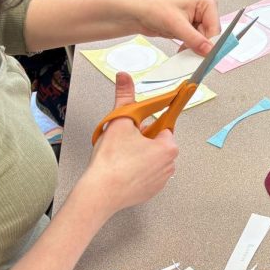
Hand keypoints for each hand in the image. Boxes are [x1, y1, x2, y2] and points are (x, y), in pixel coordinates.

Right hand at [81, 73, 178, 214]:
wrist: (100, 193)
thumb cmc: (111, 160)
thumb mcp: (119, 122)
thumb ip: (125, 96)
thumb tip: (124, 76)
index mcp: (168, 146)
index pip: (161, 126)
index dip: (144, 125)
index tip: (136, 129)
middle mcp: (170, 165)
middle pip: (155, 143)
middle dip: (140, 140)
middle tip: (122, 143)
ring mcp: (161, 181)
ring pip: (149, 159)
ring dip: (137, 155)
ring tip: (119, 158)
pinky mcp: (150, 192)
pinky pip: (145, 175)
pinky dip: (134, 172)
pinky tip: (120, 171)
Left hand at [132, 0, 221, 55]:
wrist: (137, 13)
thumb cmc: (153, 8)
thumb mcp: (175, 24)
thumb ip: (194, 39)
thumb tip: (209, 50)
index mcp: (206, 3)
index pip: (216, 28)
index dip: (211, 43)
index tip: (206, 56)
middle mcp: (205, 11)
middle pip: (211, 36)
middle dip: (201, 47)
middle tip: (192, 55)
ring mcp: (198, 21)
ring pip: (204, 42)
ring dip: (194, 49)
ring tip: (182, 49)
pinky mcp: (191, 30)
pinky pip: (196, 44)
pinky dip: (190, 49)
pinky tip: (182, 50)